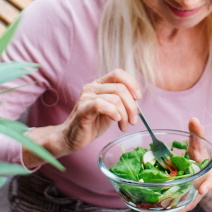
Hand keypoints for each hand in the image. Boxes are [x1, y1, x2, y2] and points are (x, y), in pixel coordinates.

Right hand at [24, 69, 141, 165]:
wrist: (73, 137)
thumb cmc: (93, 123)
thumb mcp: (111, 109)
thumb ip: (121, 101)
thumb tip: (137, 99)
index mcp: (99, 84)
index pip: (118, 73)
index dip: (132, 83)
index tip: (138, 98)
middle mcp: (92, 87)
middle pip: (120, 88)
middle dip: (132, 106)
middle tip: (133, 120)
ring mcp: (86, 97)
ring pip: (115, 99)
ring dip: (125, 115)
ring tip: (124, 125)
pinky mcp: (83, 109)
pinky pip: (101, 105)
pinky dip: (113, 112)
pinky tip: (116, 120)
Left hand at [161, 116, 211, 211]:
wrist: (209, 177)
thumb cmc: (201, 159)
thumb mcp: (199, 146)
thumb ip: (197, 134)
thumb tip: (193, 118)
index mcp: (206, 169)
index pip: (209, 174)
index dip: (208, 182)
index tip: (203, 189)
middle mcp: (203, 182)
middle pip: (201, 189)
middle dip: (199, 193)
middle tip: (196, 196)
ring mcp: (195, 193)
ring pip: (189, 202)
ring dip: (179, 208)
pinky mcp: (188, 199)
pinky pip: (180, 207)